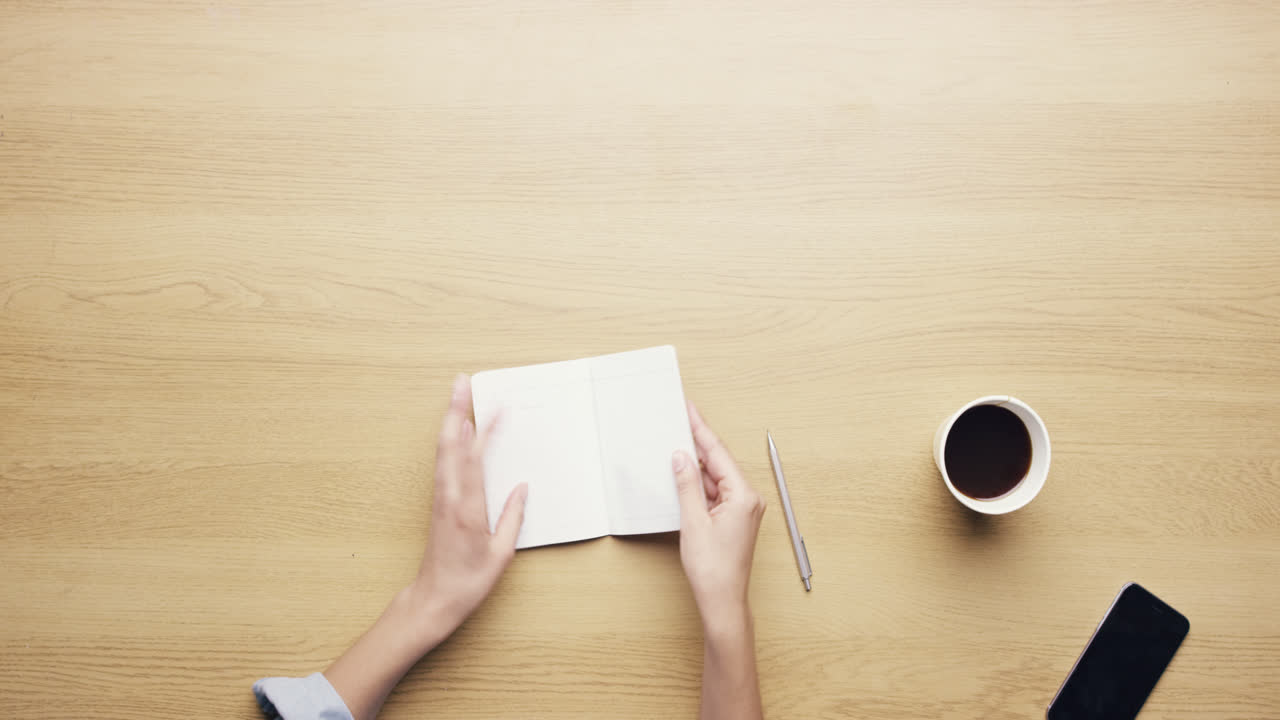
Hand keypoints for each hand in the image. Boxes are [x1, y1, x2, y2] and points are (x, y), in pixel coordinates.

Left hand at [324, 375, 527, 719]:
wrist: (433, 599)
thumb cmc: (468, 582)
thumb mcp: (500, 554)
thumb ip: (512, 517)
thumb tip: (522, 488)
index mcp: (468, 509)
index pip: (476, 460)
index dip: (485, 430)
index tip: (497, 408)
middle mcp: (450, 498)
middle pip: (451, 445)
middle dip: (456, 411)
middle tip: (462, 382)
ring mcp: (440, 498)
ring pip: (443, 451)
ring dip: (450, 420)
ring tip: (456, 396)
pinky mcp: (438, 502)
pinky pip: (442, 463)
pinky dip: (448, 441)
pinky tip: (453, 430)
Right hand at [672, 402, 765, 630]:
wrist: (723, 601)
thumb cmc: (713, 568)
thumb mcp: (693, 521)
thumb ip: (687, 485)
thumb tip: (681, 457)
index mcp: (744, 495)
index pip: (718, 453)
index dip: (701, 429)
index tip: (689, 409)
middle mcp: (748, 499)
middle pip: (718, 462)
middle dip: (697, 443)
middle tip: (679, 420)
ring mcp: (742, 510)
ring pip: (715, 478)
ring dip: (696, 466)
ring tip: (675, 445)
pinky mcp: (734, 519)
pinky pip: (715, 493)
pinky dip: (698, 484)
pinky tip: (683, 476)